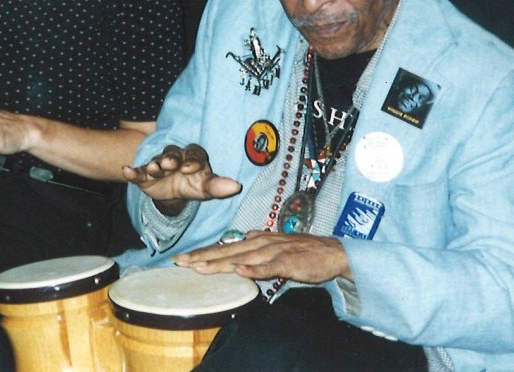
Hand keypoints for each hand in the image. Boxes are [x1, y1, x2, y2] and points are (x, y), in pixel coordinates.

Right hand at [122, 144, 240, 214]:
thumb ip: (218, 187)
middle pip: (173, 153)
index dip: (192, 160)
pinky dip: (132, 171)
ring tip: (154, 168)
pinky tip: (126, 170)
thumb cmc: (193, 186)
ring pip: (156, 161)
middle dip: (171, 158)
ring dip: (155, 164)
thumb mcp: (205, 189)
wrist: (172, 196)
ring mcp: (159, 164)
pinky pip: (138, 171)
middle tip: (169, 164)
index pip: (194, 154)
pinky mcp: (144, 174)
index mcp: (193, 157)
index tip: (189, 168)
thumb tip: (235, 187)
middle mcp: (175, 157)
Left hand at [172, 230, 351, 283]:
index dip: (203, 253)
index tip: (181, 259)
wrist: (333, 252)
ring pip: (242, 258)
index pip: (224, 247)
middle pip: (226, 250)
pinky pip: (269, 266)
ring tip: (201, 267)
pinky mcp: (288, 262)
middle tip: (179, 262)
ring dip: (221, 262)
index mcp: (256, 240)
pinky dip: (254, 269)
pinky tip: (240, 272)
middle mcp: (261, 243)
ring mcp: (274, 251)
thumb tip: (241, 240)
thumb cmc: (303, 252)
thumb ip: (257, 245)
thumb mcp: (274, 246)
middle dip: (202, 257)